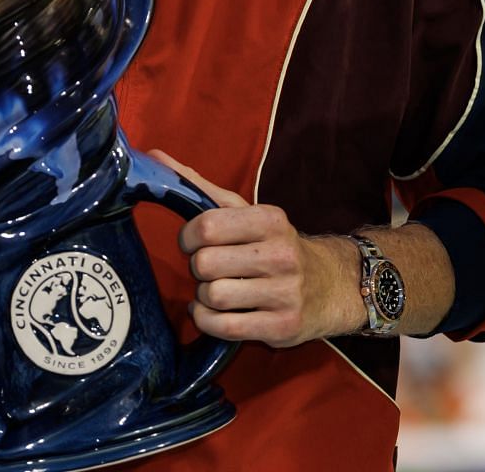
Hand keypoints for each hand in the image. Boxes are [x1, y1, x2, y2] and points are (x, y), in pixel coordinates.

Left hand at [152, 150, 360, 348]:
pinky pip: (222, 326)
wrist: (330, 286)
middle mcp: (281, 254)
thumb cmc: (275, 246)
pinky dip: (207, 320)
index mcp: (270, 219)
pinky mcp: (281, 326)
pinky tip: (215, 313)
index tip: (195, 242)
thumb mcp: (248, 214)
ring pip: (212, 296)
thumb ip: (200, 188)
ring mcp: (284, 292)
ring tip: (217, 291)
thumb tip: (153, 157)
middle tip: (211, 269)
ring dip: (203, 297)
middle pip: (204, 264)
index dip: (188, 237)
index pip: (206, 226)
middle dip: (198, 268)